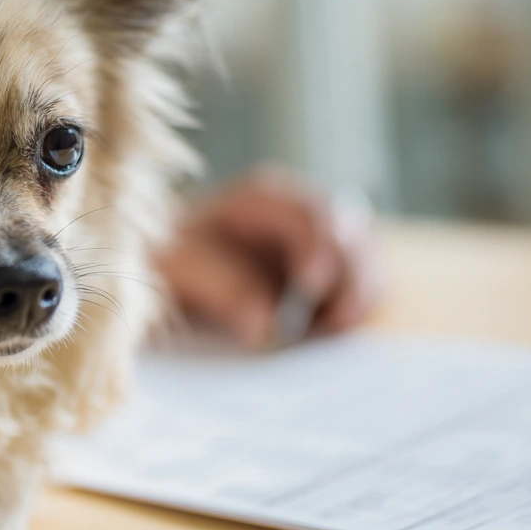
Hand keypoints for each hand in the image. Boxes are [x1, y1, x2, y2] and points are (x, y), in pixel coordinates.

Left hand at [154, 168, 383, 347]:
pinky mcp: (327, 278)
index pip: (310, 213)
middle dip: (353, 273)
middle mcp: (299, 214)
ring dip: (360, 294)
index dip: (318, 246)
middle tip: (338, 318)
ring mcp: (319, 244)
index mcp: (262, 198)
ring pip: (366, 261)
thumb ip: (220, 285)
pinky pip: (362, 289)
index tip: (310, 285)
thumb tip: (264, 322)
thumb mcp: (177, 265)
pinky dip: (355, 309)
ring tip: (334, 328)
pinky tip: (328, 331)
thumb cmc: (168, 258)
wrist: (164, 272)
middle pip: (353, 232)